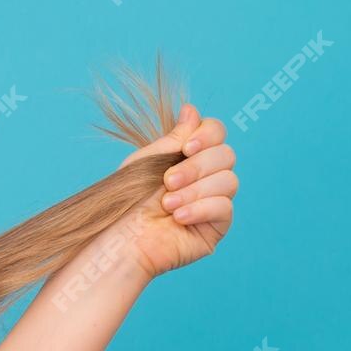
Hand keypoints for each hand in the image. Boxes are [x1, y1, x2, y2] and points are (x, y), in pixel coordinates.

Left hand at [108, 104, 237, 280]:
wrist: (121, 240)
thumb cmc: (129, 201)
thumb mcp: (150, 161)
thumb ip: (175, 137)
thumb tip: (192, 110)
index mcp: (191, 157)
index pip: (217, 133)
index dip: (207, 135)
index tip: (186, 147)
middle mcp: (206, 177)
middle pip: (226, 155)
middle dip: (196, 167)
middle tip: (167, 182)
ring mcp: (213, 202)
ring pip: (229, 181)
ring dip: (195, 190)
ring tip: (167, 204)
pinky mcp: (216, 228)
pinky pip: (225, 208)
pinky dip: (200, 209)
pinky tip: (178, 218)